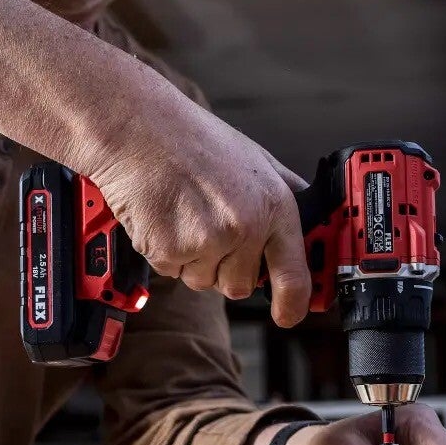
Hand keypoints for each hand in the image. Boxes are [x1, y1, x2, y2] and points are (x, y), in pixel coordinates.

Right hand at [76, 91, 312, 326]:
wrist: (139, 129)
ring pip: (203, 281)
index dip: (294, 302)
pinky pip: (172, 272)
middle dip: (225, 268)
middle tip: (209, 228)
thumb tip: (306, 217)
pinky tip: (165, 215)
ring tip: (183, 213)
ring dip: (192, 259)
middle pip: (240, 286)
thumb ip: (283, 191)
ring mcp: (206, 241)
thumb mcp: (255, 159)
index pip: (293, 273)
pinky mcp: (168, 250)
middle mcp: (244, 227)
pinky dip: (165, 251)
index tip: (288, 315)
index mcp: (272, 205)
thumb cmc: (191, 139)